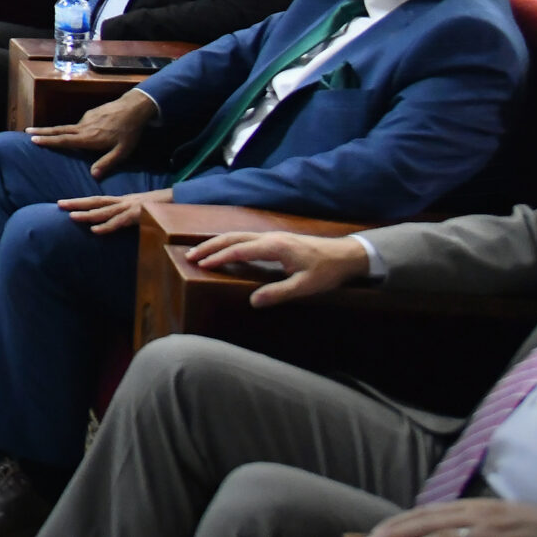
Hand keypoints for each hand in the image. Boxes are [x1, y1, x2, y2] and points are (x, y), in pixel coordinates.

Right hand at [27, 90, 156, 177]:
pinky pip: (78, 124)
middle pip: (59, 130)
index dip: (48, 141)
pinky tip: (76, 133)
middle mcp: (83, 127)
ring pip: (68, 127)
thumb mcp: (122, 151)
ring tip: (46, 135)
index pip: (64, 140)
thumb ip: (107, 163)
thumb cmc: (129, 132)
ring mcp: (86, 118)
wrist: (134, 107)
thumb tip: (93, 176)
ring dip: (56, 131)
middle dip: (42, 132)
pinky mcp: (91, 113)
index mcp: (88, 138)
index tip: (32, 139)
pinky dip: (72, 129)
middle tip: (27, 132)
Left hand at [58, 186, 172, 234]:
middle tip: (58, 205)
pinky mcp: (141, 215)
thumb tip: (118, 222)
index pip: (98, 200)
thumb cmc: (165, 207)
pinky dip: (108, 226)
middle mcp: (125, 202)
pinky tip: (96, 230)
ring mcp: (132, 208)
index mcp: (125, 201)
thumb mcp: (144, 211)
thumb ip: (131, 216)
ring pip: (105, 211)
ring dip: (88, 215)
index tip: (64, 203)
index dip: (81, 201)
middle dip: (77, 203)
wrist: (185, 200)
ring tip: (71, 217)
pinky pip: (121, 222)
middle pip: (96, 202)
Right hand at [186, 230, 371, 306]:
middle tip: (189, 256)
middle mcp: (269, 237)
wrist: (346, 255)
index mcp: (274, 246)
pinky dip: (229, 243)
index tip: (200, 265)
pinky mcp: (276, 240)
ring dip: (217, 243)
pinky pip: (245, 238)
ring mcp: (272, 236)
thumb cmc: (327, 272)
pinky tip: (225, 250)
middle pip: (232, 237)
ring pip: (237, 235)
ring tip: (200, 253)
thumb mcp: (305, 286)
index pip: (239, 249)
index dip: (219, 257)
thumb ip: (279, 293)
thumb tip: (252, 301)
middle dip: (210, 246)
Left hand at [369, 501, 536, 536]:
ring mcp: (493, 534)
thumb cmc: (534, 526)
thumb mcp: (497, 518)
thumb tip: (438, 529)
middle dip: (400, 533)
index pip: (429, 515)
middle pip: (431, 525)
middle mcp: (480, 518)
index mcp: (476, 509)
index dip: (402, 524)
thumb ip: (468, 523)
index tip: (378, 533)